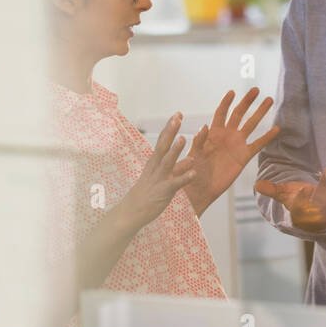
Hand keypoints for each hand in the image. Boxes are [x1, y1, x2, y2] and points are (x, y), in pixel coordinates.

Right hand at [115, 112, 197, 234]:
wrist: (131, 212)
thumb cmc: (148, 193)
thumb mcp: (162, 177)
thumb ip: (178, 168)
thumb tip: (191, 158)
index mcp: (154, 162)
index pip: (162, 141)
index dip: (169, 127)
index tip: (178, 114)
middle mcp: (155, 167)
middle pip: (163, 146)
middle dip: (170, 131)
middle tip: (178, 117)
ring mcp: (158, 179)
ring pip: (167, 162)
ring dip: (175, 150)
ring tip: (183, 138)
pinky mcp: (162, 192)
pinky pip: (174, 184)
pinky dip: (184, 178)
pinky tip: (194, 173)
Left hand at [183, 88, 280, 216]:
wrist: (200, 189)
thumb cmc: (192, 171)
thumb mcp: (193, 154)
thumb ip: (199, 141)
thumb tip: (204, 127)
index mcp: (213, 133)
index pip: (221, 113)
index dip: (226, 102)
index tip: (233, 92)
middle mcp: (226, 135)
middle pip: (238, 114)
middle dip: (247, 101)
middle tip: (256, 90)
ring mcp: (236, 145)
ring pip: (250, 125)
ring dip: (260, 113)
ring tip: (269, 100)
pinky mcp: (243, 157)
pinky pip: (257, 145)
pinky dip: (267, 137)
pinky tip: (277, 129)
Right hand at [255, 165, 325, 232]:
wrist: (314, 208)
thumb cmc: (297, 199)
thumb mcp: (284, 194)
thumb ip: (272, 190)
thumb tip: (257, 185)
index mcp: (300, 216)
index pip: (300, 210)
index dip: (302, 201)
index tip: (303, 189)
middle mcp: (316, 216)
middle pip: (320, 203)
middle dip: (324, 188)